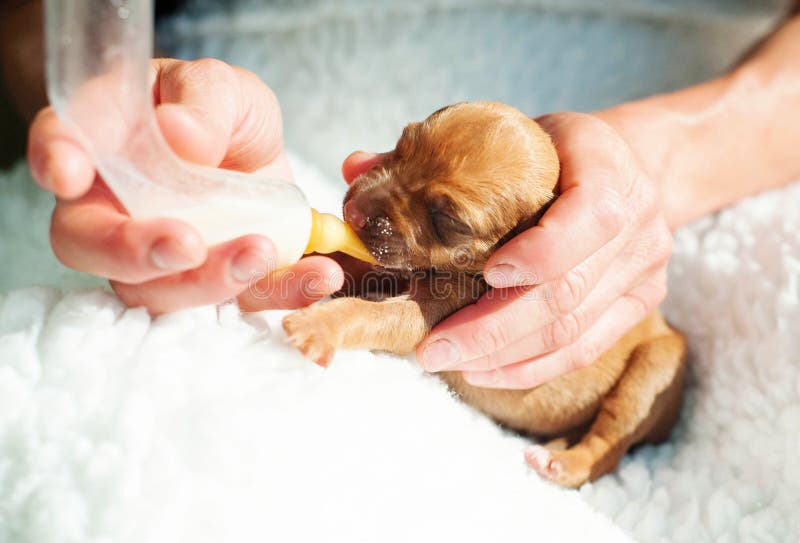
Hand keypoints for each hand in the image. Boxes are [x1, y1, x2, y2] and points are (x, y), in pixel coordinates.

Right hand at [27, 58, 343, 312]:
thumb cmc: (214, 109)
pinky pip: (240, 300)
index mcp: (104, 145)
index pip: (61, 148)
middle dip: (135, 252)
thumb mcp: (219, 86)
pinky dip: (282, 293)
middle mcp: (117, 210)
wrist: (250, 146)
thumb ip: (201, 102)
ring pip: (159, 291)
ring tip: (263, 252)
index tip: (70, 170)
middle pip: (93, 246)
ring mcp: (161, 256)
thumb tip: (181, 134)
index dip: (57, 159)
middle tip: (186, 243)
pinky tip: (319, 277)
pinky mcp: (218, 279)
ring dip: (210, 281)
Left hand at [343, 112, 671, 388]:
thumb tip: (352, 167)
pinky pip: (584, 349)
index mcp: (610, 172)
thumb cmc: (557, 149)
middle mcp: (639, 228)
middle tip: (433, 349)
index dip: (542, 252)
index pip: (591, 216)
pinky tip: (485, 373)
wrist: (632, 166)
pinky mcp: (637, 305)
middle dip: (494, 329)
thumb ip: (435, 152)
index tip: (489, 273)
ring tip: (447, 363)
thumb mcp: (511, 133)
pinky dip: (532, 367)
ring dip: (505, 356)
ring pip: (573, 331)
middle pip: (568, 292)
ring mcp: (644, 273)